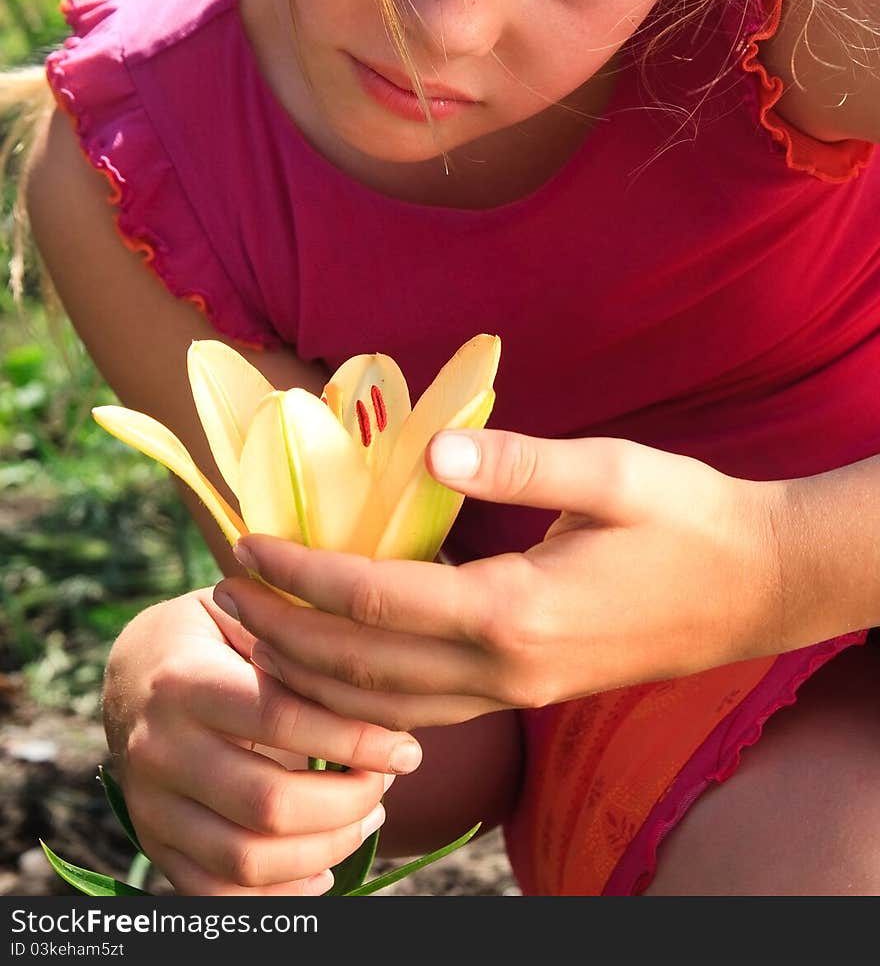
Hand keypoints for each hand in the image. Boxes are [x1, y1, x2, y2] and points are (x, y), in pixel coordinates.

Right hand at [103, 589, 420, 893]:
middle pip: (269, 804)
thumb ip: (299, 645)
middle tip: (387, 781)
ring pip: (248, 860)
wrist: (132, 670)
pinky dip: (279, 894)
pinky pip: (217, 894)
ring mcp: (151, 804)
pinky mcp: (154, 842)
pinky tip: (322, 868)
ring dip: (326, 849)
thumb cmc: (212, 633)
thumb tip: (384, 685)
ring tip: (366, 817)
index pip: (281, 720)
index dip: (354, 740)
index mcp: (184, 681)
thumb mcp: (247, 614)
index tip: (406, 747)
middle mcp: (159, 748)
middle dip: (348, 801)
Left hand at [212, 431, 788, 730]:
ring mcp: (516, 692)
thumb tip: (434, 443)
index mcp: (515, 611)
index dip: (301, 571)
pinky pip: (422, 711)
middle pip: (360, 667)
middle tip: (219, 589)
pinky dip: (361, 697)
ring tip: (251, 632)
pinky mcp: (527, 694)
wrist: (755, 588)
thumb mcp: (611, 471)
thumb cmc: (686, 519)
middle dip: (280, 631)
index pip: (374, 600)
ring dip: (309, 673)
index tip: (245, 540)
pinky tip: (336, 672)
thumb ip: (519, 461)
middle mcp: (505, 668)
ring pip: (383, 705)